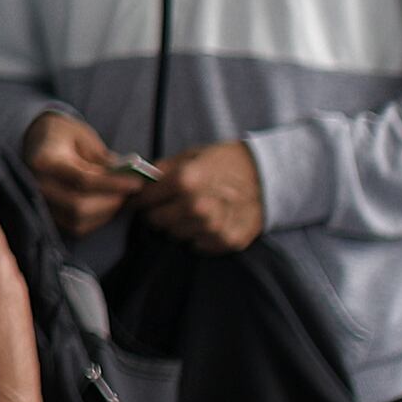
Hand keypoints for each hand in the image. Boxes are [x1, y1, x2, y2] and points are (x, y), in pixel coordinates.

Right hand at [23, 112, 136, 238]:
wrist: (36, 142)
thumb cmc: (62, 136)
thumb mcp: (83, 136)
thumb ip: (102, 157)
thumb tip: (126, 174)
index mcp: (44, 160)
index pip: (82, 179)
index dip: (113, 184)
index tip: (136, 183)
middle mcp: (37, 185)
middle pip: (79, 205)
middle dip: (111, 201)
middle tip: (130, 191)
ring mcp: (39, 203)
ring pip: (78, 219)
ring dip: (106, 211)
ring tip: (118, 196)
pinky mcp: (46, 215)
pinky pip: (75, 227)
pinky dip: (96, 220)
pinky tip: (105, 204)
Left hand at [132, 138, 267, 253]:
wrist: (266, 175)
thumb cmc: (224, 162)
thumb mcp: (191, 156)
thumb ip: (161, 170)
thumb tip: (134, 182)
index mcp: (185, 181)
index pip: (144, 199)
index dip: (139, 198)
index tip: (139, 199)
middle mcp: (198, 207)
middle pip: (157, 221)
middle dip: (157, 212)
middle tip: (167, 205)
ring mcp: (214, 227)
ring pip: (176, 235)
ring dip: (178, 225)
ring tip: (191, 210)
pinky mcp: (227, 241)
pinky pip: (198, 245)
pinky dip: (198, 235)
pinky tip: (208, 220)